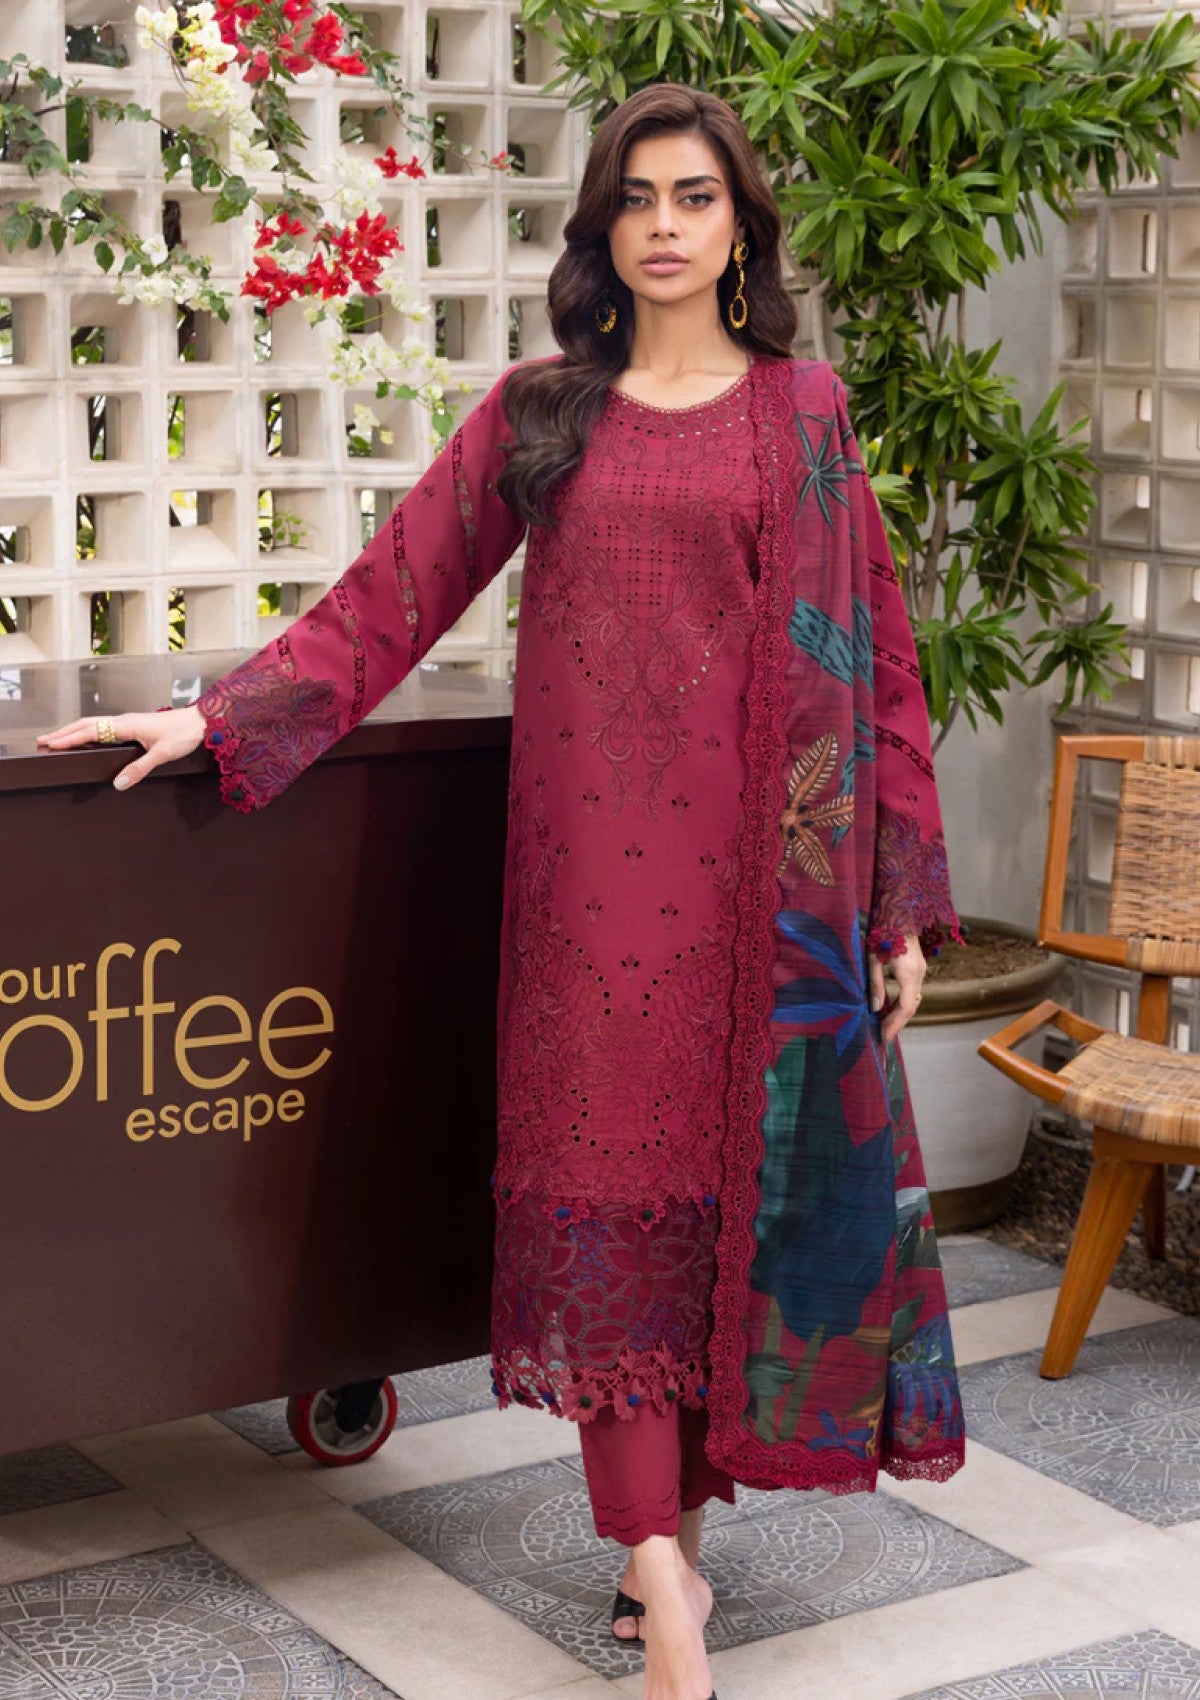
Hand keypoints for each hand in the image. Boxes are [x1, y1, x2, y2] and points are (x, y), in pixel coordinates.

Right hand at [36, 705, 206, 792]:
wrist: (200, 721)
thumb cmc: (183, 734)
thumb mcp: (162, 754)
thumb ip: (140, 768)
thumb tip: (118, 783)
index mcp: (126, 725)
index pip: (90, 731)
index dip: (69, 738)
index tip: (50, 743)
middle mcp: (124, 720)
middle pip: (86, 724)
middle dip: (64, 733)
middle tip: (43, 741)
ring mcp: (128, 721)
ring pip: (94, 724)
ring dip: (75, 730)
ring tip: (58, 739)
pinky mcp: (134, 724)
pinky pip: (105, 726)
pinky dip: (89, 731)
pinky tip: (87, 738)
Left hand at [868, 932, 925, 1045]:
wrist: (899, 912)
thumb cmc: (883, 933)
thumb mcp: (873, 960)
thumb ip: (875, 985)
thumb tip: (876, 1009)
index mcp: (909, 973)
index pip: (906, 1007)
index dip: (895, 1024)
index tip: (883, 1036)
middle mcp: (920, 974)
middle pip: (911, 1006)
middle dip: (897, 1023)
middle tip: (882, 1035)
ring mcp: (921, 970)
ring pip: (913, 1000)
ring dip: (899, 1014)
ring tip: (883, 1025)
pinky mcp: (918, 968)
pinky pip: (912, 991)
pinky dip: (901, 1003)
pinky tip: (889, 1009)